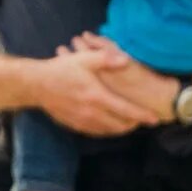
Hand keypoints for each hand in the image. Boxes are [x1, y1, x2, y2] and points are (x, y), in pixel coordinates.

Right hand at [36, 47, 159, 136]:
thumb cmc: (62, 69)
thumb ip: (106, 58)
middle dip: (133, 124)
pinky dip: (107, 130)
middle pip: (119, 125)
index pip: (125, 110)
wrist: (36, 85)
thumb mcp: (84, 58)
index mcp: (97, 97)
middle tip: (143, 120)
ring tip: (130, 123)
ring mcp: (82, 121)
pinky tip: (110, 125)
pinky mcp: (74, 125)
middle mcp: (91, 113)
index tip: (155, 119)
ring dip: (121, 129)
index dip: (142, 116)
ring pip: (108, 131)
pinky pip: (95, 132)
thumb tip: (126, 60)